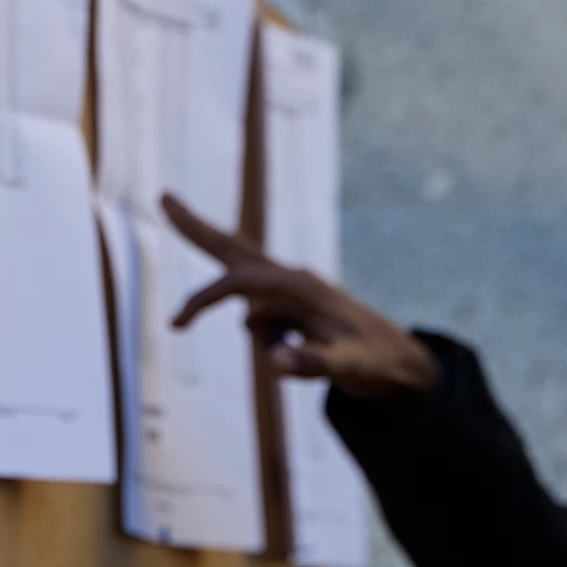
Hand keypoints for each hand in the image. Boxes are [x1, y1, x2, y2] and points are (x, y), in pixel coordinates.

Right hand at [161, 191, 440, 402]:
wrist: (402, 364)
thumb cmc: (376, 363)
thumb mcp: (348, 369)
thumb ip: (311, 363)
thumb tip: (274, 362)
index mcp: (299, 286)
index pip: (235, 285)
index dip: (201, 301)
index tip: (176, 325)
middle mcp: (292, 278)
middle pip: (232, 247)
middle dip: (196, 227)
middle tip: (163, 197)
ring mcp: (292, 288)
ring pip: (244, 284)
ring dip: (256, 330)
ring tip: (298, 357)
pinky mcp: (294, 303)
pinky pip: (262, 320)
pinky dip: (267, 337)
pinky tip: (300, 354)